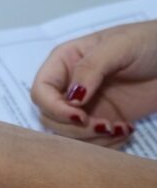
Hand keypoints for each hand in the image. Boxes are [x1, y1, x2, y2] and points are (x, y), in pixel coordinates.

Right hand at [31, 21, 156, 145]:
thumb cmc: (149, 42)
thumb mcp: (119, 46)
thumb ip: (91, 68)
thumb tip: (72, 97)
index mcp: (64, 62)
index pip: (41, 91)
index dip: (54, 107)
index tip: (80, 116)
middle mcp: (69, 86)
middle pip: (50, 117)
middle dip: (75, 127)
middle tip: (105, 126)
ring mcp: (86, 105)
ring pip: (68, 133)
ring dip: (92, 139)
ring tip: (121, 128)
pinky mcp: (103, 119)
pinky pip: (92, 142)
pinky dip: (107, 145)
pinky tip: (126, 131)